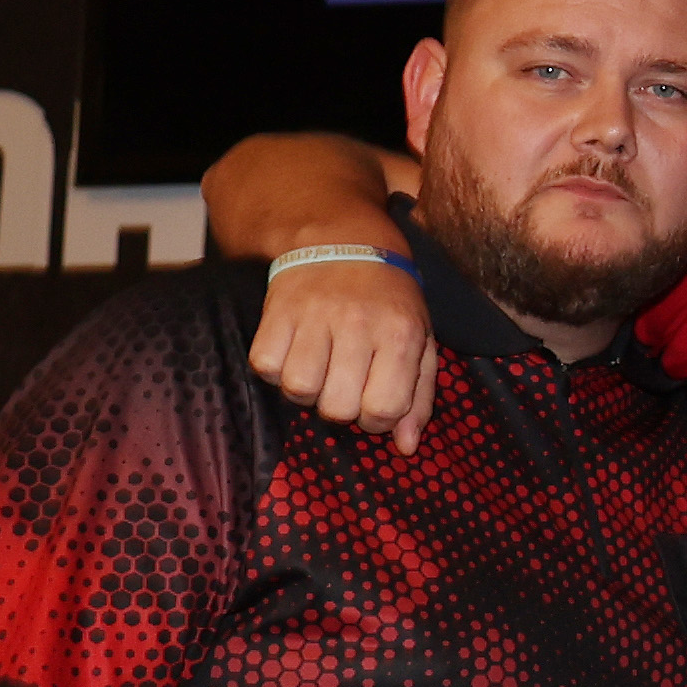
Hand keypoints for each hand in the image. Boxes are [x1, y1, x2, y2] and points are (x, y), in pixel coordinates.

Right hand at [247, 252, 442, 453]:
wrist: (342, 239)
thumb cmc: (388, 301)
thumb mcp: (420, 341)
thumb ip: (419, 397)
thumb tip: (406, 448)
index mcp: (400, 334)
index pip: (384, 409)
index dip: (377, 419)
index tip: (374, 402)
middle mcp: (357, 324)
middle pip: (337, 408)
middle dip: (341, 407)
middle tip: (346, 382)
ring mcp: (313, 316)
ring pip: (298, 390)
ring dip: (307, 390)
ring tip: (320, 367)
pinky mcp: (276, 311)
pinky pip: (265, 366)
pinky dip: (276, 370)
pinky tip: (294, 352)